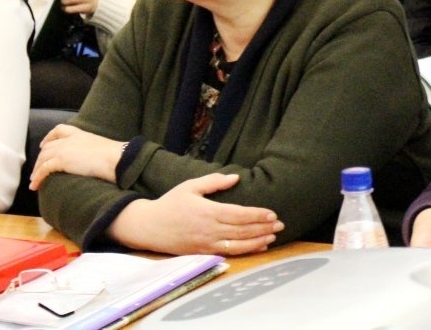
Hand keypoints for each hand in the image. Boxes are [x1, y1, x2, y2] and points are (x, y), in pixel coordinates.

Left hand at [29, 124, 122, 190]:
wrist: (115, 159)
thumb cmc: (114, 156)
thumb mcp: (100, 147)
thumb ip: (92, 150)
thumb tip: (92, 161)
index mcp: (79, 134)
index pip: (59, 130)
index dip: (49, 137)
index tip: (44, 144)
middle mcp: (69, 140)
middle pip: (47, 147)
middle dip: (40, 158)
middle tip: (37, 169)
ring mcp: (64, 149)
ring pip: (43, 158)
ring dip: (36, 170)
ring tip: (33, 181)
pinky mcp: (61, 161)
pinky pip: (44, 169)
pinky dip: (37, 178)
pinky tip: (35, 186)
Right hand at [107, 173, 284, 254]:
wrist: (149, 227)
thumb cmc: (171, 203)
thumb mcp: (190, 186)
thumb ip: (214, 181)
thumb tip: (236, 177)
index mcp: (208, 211)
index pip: (239, 214)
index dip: (257, 215)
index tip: (272, 213)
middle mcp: (209, 229)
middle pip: (242, 230)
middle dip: (263, 228)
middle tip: (281, 225)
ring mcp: (207, 243)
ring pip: (238, 245)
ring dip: (258, 241)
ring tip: (273, 237)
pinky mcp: (203, 253)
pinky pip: (229, 253)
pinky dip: (245, 251)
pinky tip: (257, 247)